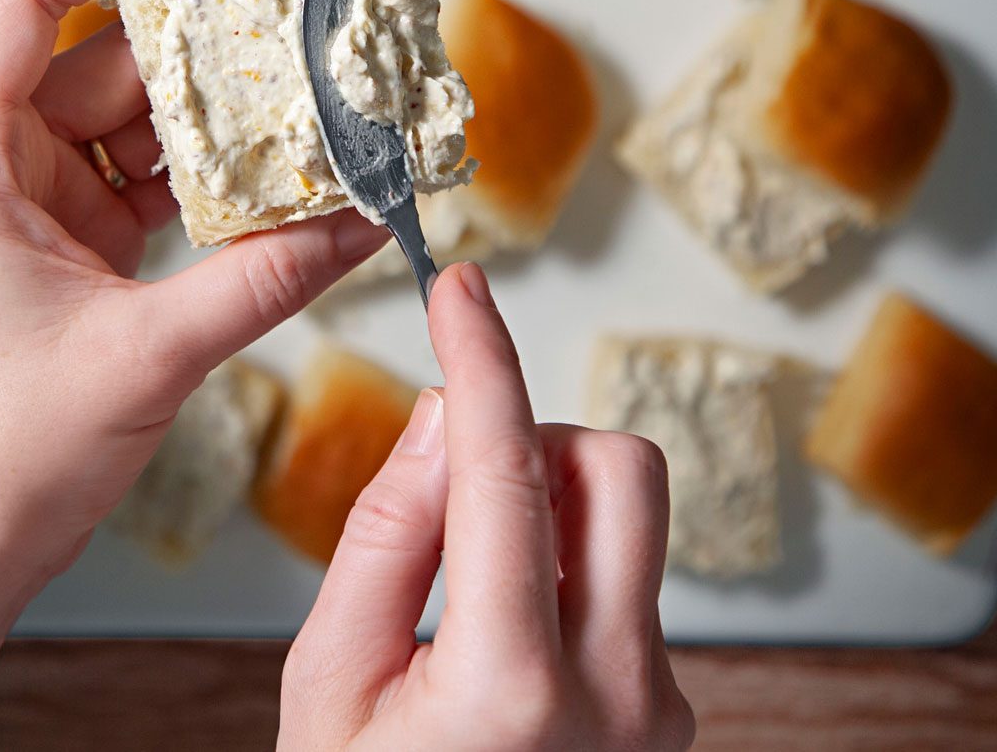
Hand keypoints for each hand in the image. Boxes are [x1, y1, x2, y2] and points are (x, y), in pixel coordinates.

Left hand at [0, 0, 390, 592]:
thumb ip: (263, 279)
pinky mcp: (68, 241)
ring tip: (310, 90)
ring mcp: (30, 198)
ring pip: (132, 113)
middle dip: (200, 32)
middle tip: (298, 10)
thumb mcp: (145, 355)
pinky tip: (282, 173)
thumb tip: (366, 221)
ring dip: (216, 109)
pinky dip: (209, 174)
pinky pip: (145, 174)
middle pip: (100, 48)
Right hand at [279, 264, 694, 750]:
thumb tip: (437, 418)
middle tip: (459, 476)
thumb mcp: (326, 684)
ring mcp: (658, 714)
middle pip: (620, 472)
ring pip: (635, 527)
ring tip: (471, 582)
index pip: (505, 471)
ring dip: (555, 508)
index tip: (460, 288)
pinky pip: (632, 590)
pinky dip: (569, 575)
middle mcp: (615, 696)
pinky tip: (501, 640)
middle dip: (539, 436)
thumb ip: (385, 538)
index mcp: (510, 686)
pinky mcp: (671, 720)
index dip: (480, 358)